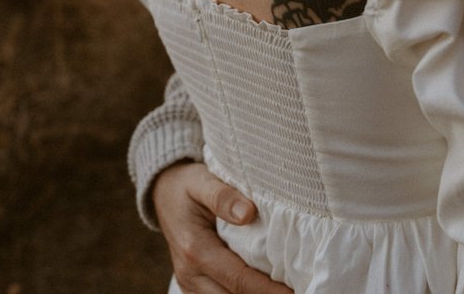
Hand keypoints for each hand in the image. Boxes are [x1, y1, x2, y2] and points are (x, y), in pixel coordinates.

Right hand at [153, 162, 293, 293]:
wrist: (163, 193)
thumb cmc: (187, 186)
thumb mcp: (201, 181)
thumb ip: (222, 196)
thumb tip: (247, 213)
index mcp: (195, 249)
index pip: (238, 279)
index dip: (268, 290)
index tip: (294, 292)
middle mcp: (190, 273)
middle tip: (299, 292)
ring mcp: (190, 283)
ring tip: (286, 290)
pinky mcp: (194, 286)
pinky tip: (265, 288)